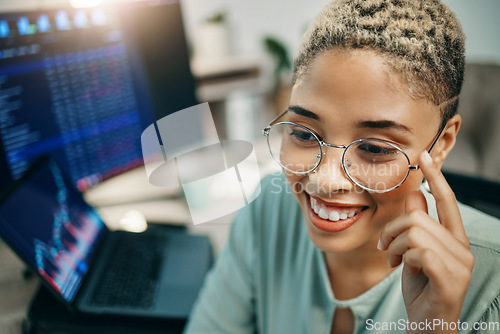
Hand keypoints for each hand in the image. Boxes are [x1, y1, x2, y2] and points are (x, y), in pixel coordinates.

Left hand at [377, 150, 474, 333]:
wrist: (426, 325)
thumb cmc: (421, 288)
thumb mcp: (414, 252)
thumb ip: (418, 225)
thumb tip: (416, 193)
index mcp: (454, 239)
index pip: (447, 201)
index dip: (436, 177)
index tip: (423, 155)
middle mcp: (462, 248)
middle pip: (418, 217)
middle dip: (392, 231)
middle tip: (386, 249)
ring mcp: (459, 264)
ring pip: (414, 232)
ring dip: (394, 246)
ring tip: (393, 261)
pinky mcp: (450, 279)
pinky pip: (418, 252)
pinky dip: (402, 258)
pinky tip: (401, 270)